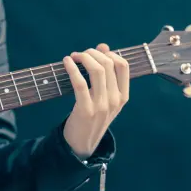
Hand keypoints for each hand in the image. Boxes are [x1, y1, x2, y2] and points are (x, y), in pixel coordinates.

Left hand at [63, 44, 129, 159]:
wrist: (82, 143)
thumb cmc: (92, 117)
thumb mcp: (104, 98)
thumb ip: (106, 75)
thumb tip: (104, 46)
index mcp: (123, 96)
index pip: (123, 66)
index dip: (109, 53)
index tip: (96, 52)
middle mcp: (115, 100)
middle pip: (108, 64)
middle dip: (92, 53)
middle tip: (80, 54)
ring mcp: (102, 106)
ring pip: (97, 70)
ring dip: (84, 57)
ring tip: (73, 56)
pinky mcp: (85, 110)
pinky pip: (80, 82)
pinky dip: (72, 68)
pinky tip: (66, 62)